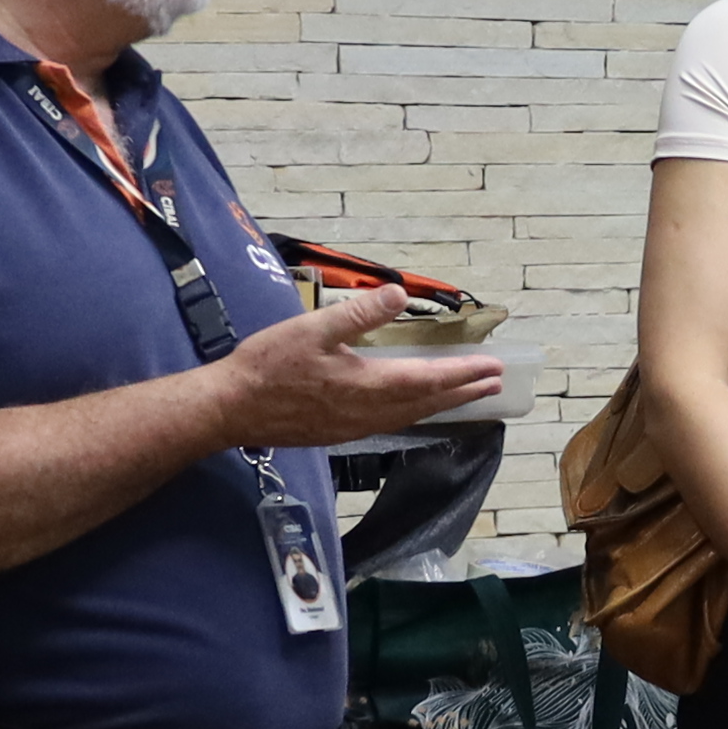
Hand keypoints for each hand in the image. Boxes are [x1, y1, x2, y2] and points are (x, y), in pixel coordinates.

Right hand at [203, 288, 506, 449]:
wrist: (233, 408)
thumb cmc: (269, 365)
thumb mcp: (313, 329)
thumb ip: (359, 314)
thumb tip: (399, 294)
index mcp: (367, 385)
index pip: (428, 379)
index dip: (463, 373)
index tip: (492, 367)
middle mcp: (369, 412)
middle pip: (427, 402)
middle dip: (463, 391)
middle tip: (494, 384)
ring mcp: (355, 427)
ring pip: (412, 416)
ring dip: (442, 404)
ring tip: (467, 396)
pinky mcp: (341, 434)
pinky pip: (392, 423)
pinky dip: (415, 413)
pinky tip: (415, 408)